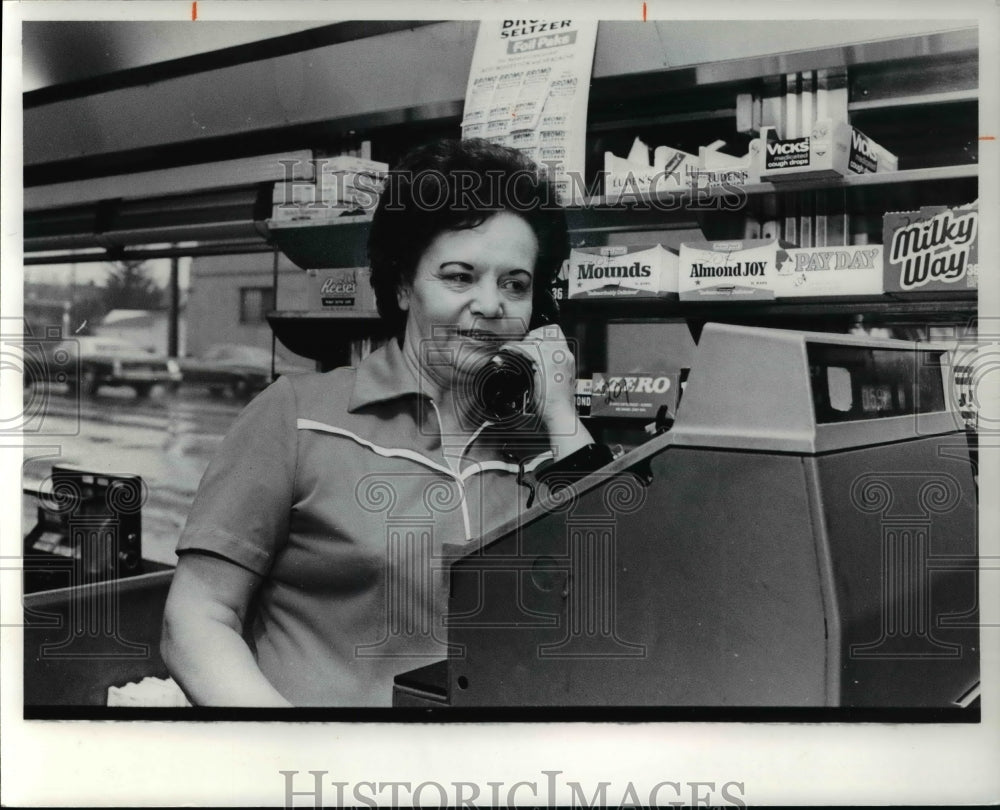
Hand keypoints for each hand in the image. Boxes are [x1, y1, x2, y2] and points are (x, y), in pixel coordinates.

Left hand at [505, 324, 592, 453]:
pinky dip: (516, 348)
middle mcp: (564, 355)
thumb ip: (551, 368)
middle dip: (532, 336)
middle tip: (523, 346)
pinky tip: (510, 352)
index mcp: (568, 358)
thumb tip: (537, 364)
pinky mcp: (545, 365)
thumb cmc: (558, 403)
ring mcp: (555, 358)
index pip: (556, 332)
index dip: (541, 334)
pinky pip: (528, 349)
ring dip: (523, 342)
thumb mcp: (559, 380)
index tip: (532, 342)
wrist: (561, 415)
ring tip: (515, 350)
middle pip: (547, 330)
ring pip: (536, 338)